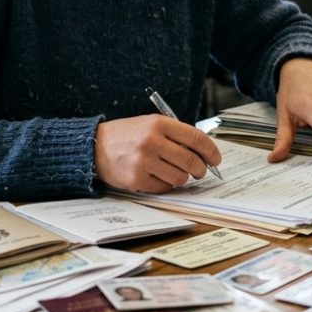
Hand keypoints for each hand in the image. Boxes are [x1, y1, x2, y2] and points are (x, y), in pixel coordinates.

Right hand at [93, 114, 222, 192]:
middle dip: (200, 169)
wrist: (95, 147)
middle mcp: (152, 141)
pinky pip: (164, 187)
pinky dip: (166, 184)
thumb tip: (204, 153)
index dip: (211, 151)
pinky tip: (157, 176)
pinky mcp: (137, 179)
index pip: (196, 138)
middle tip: (200, 171)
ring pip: (180, 177)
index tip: (216, 159)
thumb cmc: (128, 136)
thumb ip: (176, 135)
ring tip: (173, 172)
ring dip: (182, 178)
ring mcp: (143, 161)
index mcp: (159, 124)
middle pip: (191, 161)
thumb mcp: (151, 125)